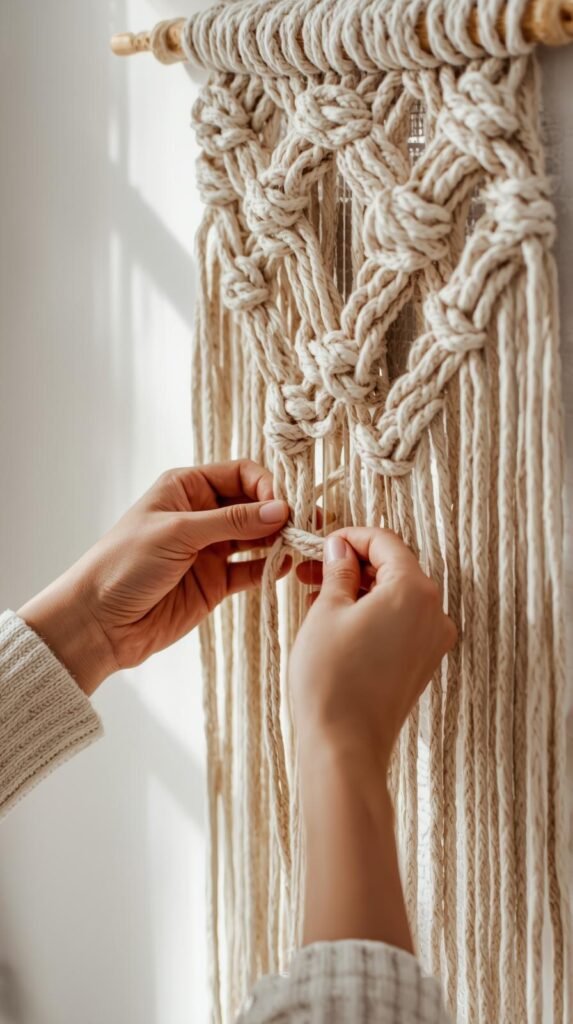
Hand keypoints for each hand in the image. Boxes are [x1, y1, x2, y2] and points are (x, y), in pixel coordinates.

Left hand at [18, 460, 290, 694]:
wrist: (100, 622)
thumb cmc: (124, 564)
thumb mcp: (178, 533)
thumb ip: (231, 521)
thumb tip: (280, 510)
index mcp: (187, 488)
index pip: (240, 474)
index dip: (265, 487)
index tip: (281, 507)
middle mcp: (202, 514)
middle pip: (254, 504)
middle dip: (279, 513)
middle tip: (302, 526)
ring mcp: (210, 549)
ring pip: (257, 537)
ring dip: (279, 540)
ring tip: (300, 545)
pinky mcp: (216, 582)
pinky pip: (251, 569)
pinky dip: (269, 567)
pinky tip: (282, 567)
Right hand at [290, 527, 455, 949]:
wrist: (345, 748)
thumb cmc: (332, 679)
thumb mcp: (326, 611)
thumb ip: (339, 570)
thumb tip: (341, 548)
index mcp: (414, 590)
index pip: (385, 542)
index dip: (350, 537)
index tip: (323, 543)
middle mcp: (434, 612)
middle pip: (394, 568)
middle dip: (352, 565)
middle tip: (313, 570)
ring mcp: (432, 640)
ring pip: (395, 597)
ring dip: (359, 590)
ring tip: (317, 597)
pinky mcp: (423, 663)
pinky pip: (400, 623)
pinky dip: (371, 614)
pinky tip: (336, 622)